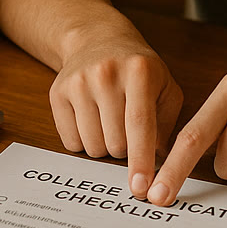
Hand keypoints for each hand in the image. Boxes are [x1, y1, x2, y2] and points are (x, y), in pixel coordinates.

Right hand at [50, 26, 183, 199]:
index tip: (142, 188)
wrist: (98, 39)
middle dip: (126, 150)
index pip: (140, 125)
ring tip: (110, 122)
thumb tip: (163, 166)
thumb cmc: (139, 70)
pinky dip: (83, 141)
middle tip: (129, 130)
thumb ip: (169, 125)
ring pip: (92, 146)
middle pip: (115, 143)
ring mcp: (78, 82)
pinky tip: (91, 119)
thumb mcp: (165, 87)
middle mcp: (106, 74)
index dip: (141, 160)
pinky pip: (70, 141)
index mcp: (139, 71)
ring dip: (104, 146)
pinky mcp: (57, 92)